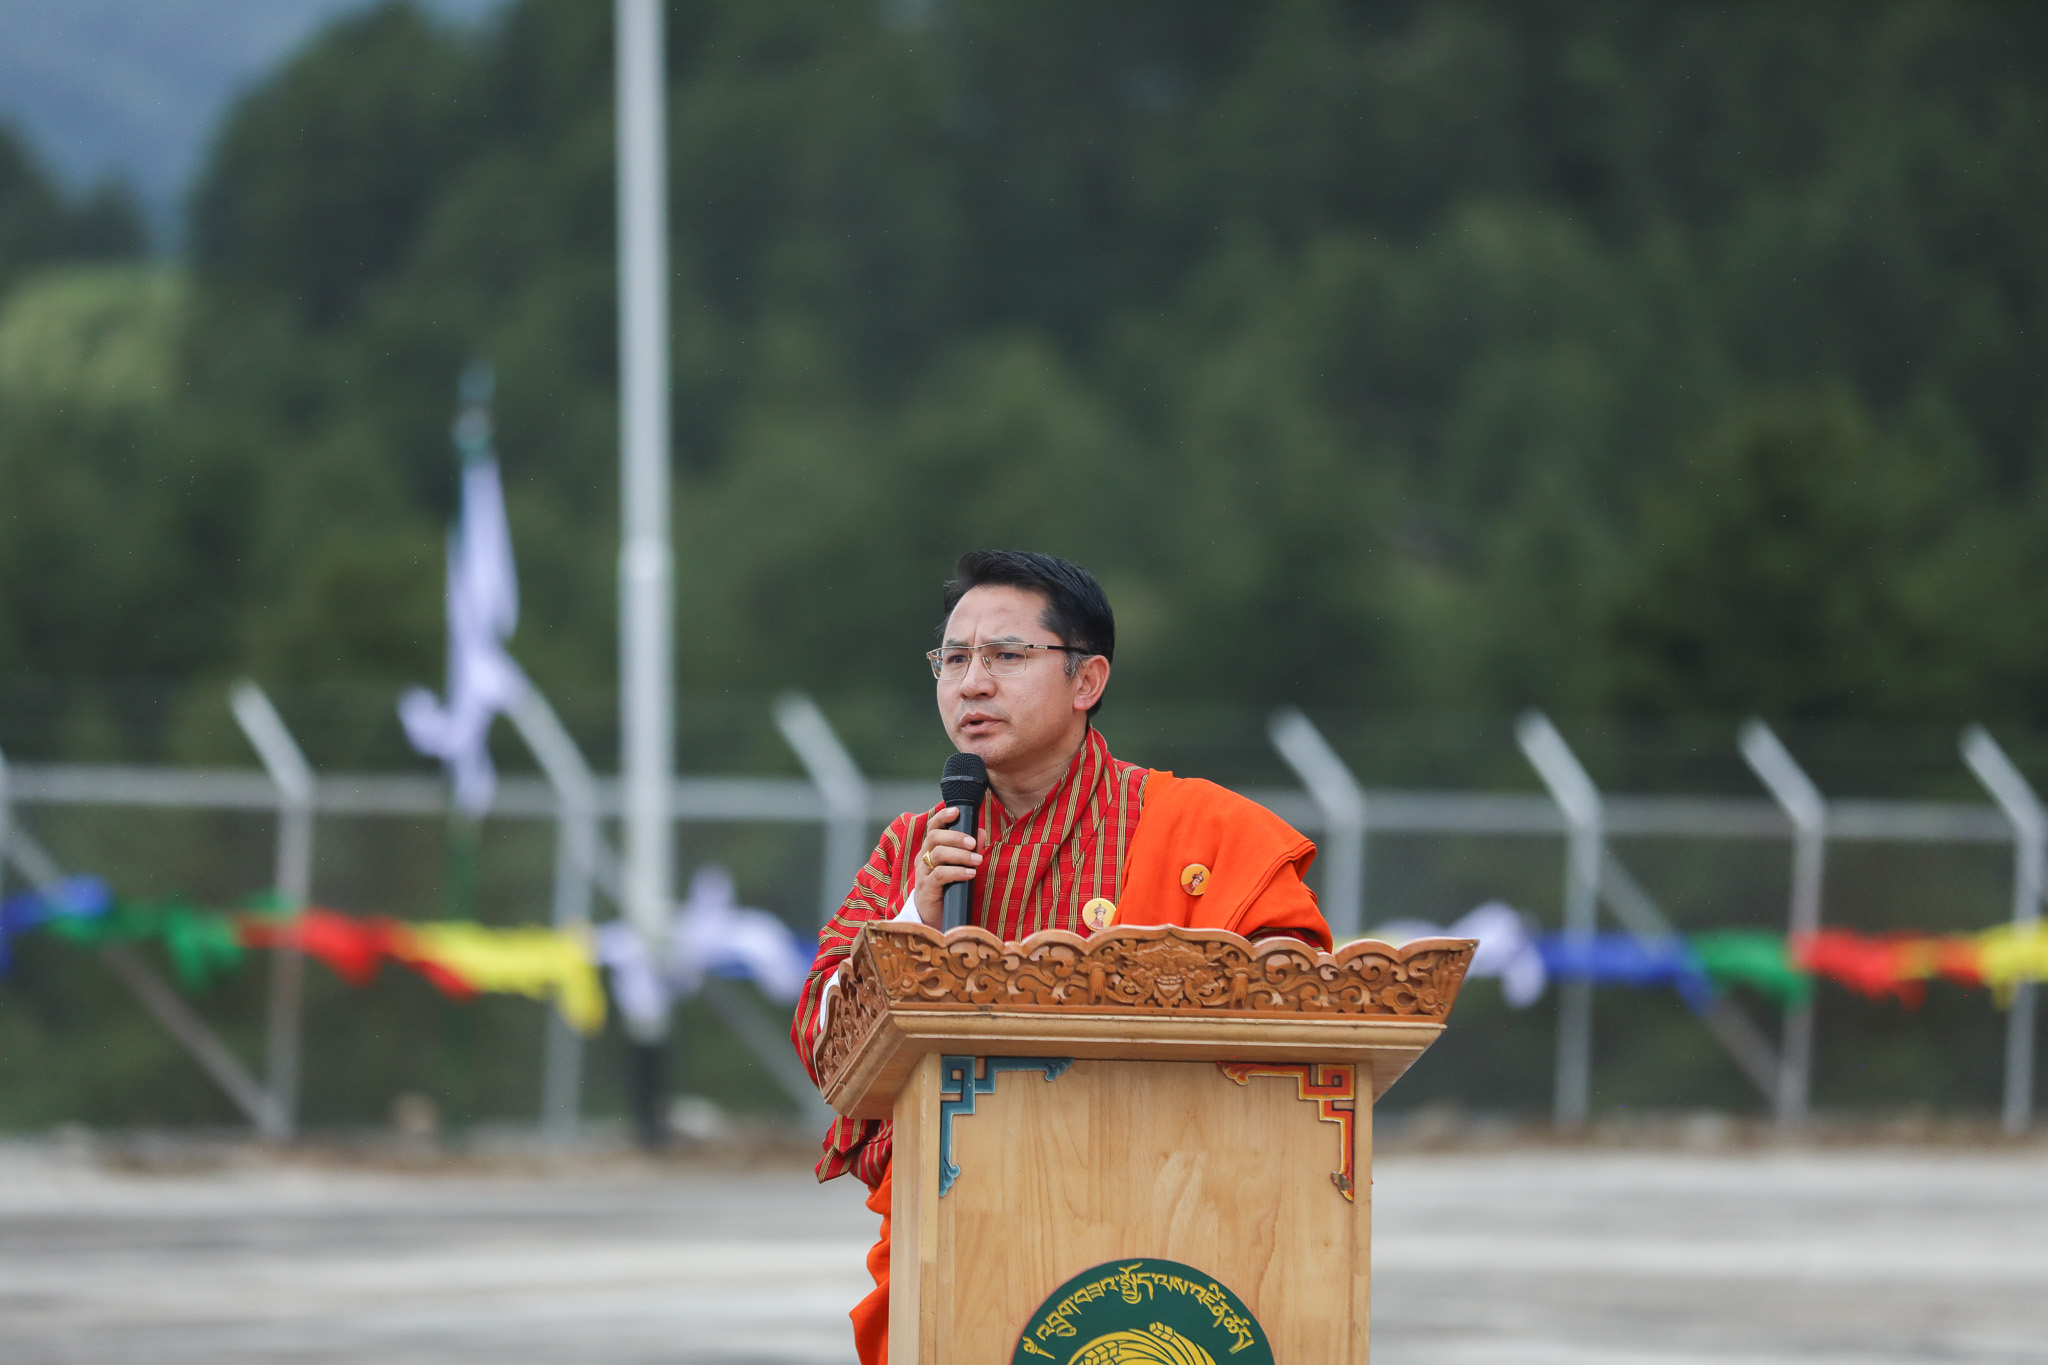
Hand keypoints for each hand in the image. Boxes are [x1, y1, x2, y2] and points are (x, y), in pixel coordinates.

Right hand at [913, 805, 980, 927]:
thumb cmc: (948, 890)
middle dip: (956, 837)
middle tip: (974, 844)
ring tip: (978, 860)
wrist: (935, 919)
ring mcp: (923, 873)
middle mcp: (923, 859)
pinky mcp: (926, 889)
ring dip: (960, 855)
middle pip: (935, 838)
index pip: (933, 828)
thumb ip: (969, 850)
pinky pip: (940, 874)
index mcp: (930, 850)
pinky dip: (957, 871)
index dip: (943, 817)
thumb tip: (981, 832)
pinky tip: (970, 873)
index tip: (957, 812)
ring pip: (938, 854)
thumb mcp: (959, 867)